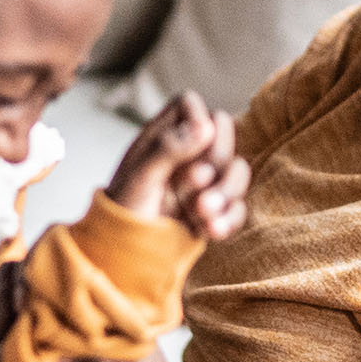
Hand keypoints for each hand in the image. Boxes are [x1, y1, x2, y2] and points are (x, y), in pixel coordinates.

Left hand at [106, 92, 249, 237]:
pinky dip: (230, 218)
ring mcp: (204, 182)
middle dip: (218, 160)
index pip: (190, 105)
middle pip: (224, 134)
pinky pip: (238, 206)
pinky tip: (212, 230)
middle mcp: (187, 154)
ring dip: (227, 192)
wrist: (122, 256)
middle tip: (195, 182)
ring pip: (238, 170)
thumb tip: (205, 126)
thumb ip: (168, 148)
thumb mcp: (139, 178)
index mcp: (163, 137)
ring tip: (202, 212)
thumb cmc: (122, 211)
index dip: (199, 116)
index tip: (200, 136)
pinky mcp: (215, 210)